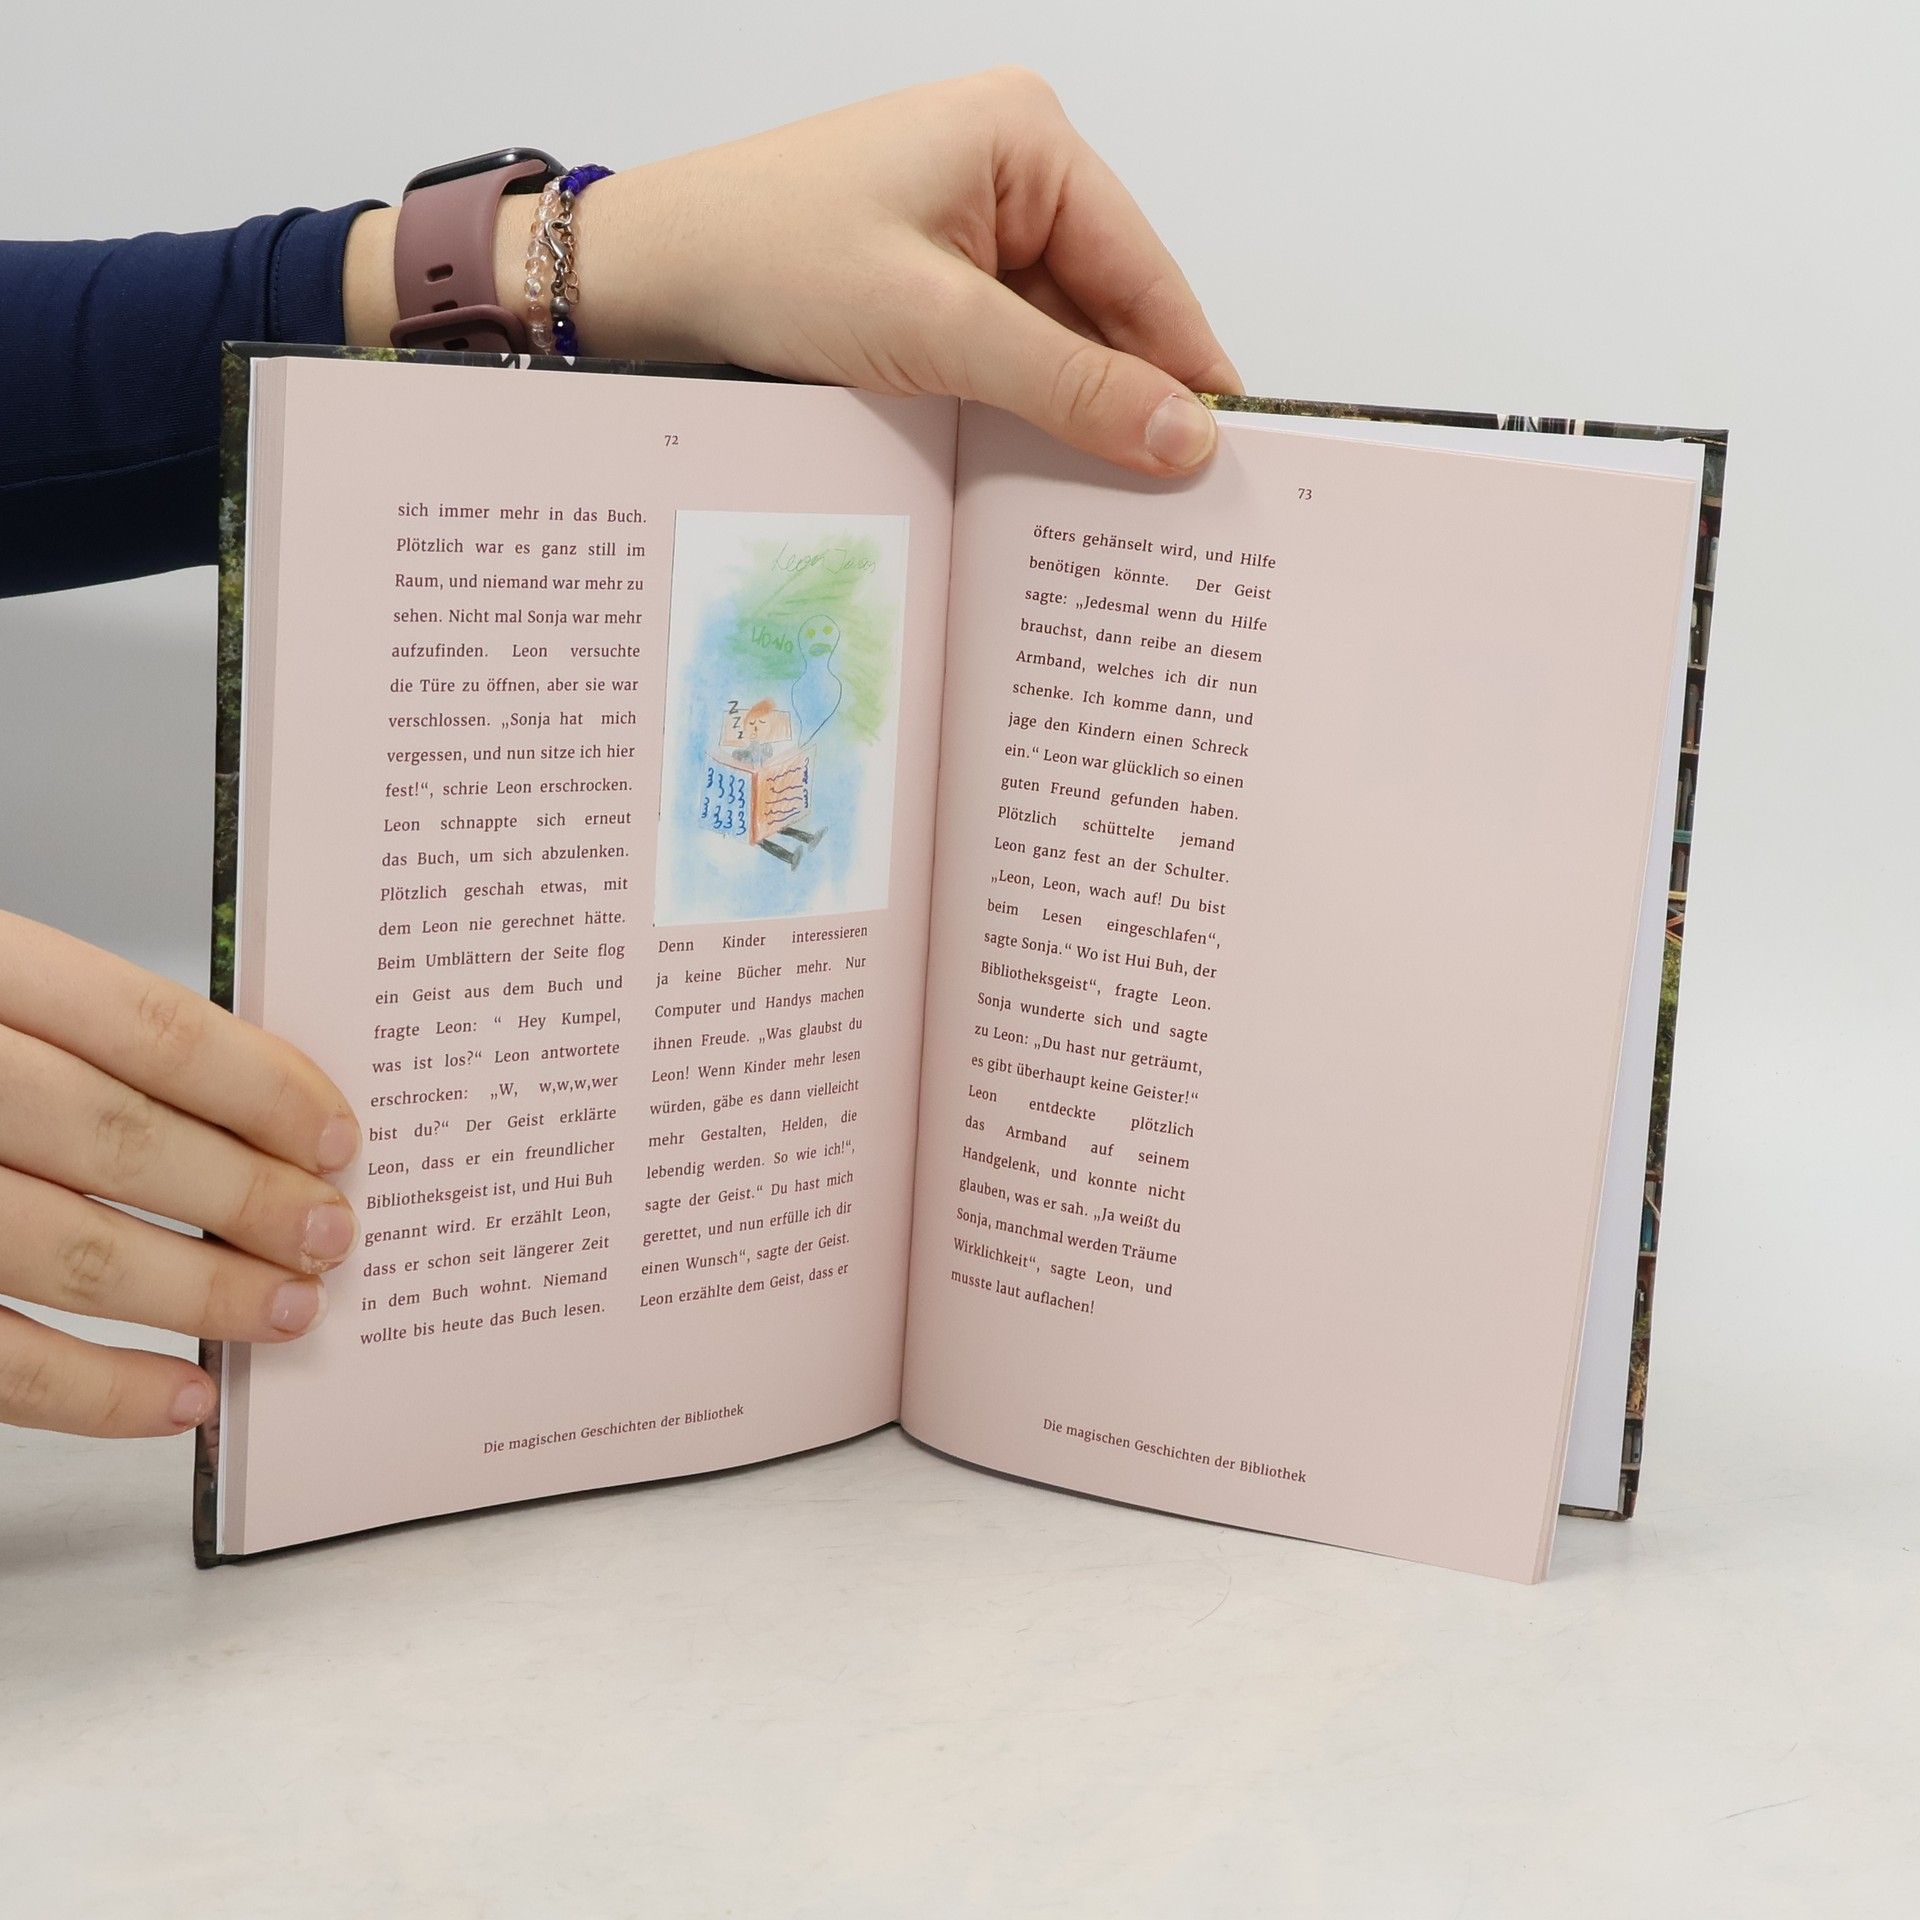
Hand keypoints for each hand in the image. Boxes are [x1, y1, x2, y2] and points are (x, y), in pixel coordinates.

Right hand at [0, 911, 358, 1437]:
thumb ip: (83, 1038)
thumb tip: (260, 1105)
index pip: (149, 1029)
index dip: (262, 1088)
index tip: (336, 1135)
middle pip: (122, 1142)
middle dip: (249, 1198)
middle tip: (329, 1234)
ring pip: (70, 1253)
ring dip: (200, 1294)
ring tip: (284, 1311)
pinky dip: (102, 1392)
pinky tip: (181, 1395)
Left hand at [343, 69, 1242, 476]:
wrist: (649, 275)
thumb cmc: (771, 261)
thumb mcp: (938, 330)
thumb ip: (1070, 383)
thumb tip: (1184, 436)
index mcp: (1028, 139)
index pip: (1145, 269)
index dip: (1188, 367)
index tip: (1229, 456)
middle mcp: (1011, 168)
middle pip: (1108, 306)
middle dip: (1127, 398)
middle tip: (1171, 503)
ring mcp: (970, 222)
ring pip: (1058, 336)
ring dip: (1071, 412)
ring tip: (1109, 503)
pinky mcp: (933, 271)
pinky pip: (1006, 346)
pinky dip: (1021, 405)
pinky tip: (1038, 468)